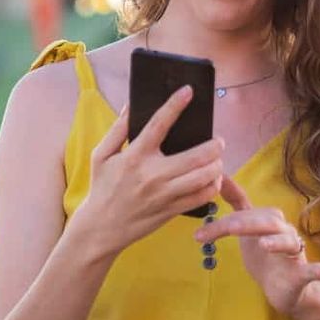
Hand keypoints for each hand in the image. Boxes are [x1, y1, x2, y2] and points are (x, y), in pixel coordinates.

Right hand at [71, 86, 224, 258]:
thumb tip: (132, 105)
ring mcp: (164, 195)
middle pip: (196, 156)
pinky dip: (212, 186)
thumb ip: (118, 129)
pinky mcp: (171, 210)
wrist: (100, 228)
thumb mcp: (100, 155)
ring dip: (217, 165)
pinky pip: (201, 198)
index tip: (188, 91)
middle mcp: (152, 175)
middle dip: (214, 145)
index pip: (158, 124)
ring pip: (204, 177)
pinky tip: (211, 179)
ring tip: (217, 159)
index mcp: (134, 157)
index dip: (175, 105)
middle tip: (219, 140)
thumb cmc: (102, 187)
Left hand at [193, 175, 319, 316]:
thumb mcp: (246, 234)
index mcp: (267, 222)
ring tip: (264, 244)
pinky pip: (311, 271)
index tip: (219, 180)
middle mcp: (283, 232)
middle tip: (228, 228)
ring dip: (277, 241)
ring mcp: (295, 253)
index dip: (233, 195)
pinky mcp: (303, 275)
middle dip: (245, 224)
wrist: (286, 290)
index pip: (247, 209)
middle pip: (266, 222)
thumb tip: (219, 184)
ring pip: (289, 241)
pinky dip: (315, 270)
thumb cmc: (264, 258)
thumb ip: (235, 213)